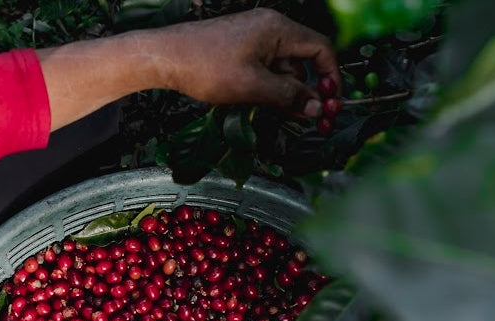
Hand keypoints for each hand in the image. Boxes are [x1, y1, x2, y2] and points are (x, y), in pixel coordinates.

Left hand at [149, 9, 339, 117]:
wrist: (164, 57)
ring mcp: (253, 37)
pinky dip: (266, 87)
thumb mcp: (253, 87)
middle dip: (305, 91)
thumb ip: (289, 97)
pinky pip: (264, 68)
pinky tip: (255, 102)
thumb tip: (316, 108)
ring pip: (282, 69)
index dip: (331, 77)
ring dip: (283, 93)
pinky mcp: (240, 49)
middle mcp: (268, 28)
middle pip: (302, 62)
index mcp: (277, 29)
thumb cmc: (203, 65)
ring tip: (272, 112)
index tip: (330, 102)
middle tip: (306, 118)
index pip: (321, 49)